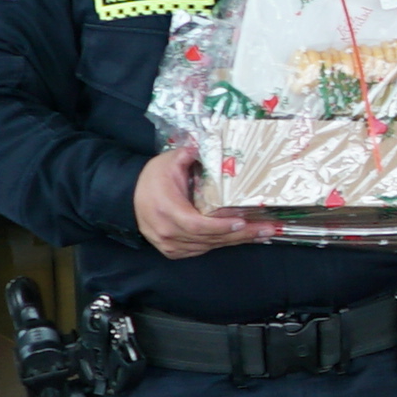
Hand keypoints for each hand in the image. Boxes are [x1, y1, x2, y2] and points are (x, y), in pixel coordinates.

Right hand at [134, 148, 279, 258]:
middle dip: (241, 235)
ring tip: (263, 233)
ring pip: (208, 246)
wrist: (128, 196)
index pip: (196, 224)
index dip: (220, 226)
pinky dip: (223, 243)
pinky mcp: (173, 251)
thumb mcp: (168, 161)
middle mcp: (167, 232)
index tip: (242, 222)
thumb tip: (206, 145)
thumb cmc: (152, 178)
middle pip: (209, 238)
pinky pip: (202, 249)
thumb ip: (188, 154)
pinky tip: (243, 238)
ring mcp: (169, 244)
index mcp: (166, 210)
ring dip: (237, 241)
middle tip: (268, 230)